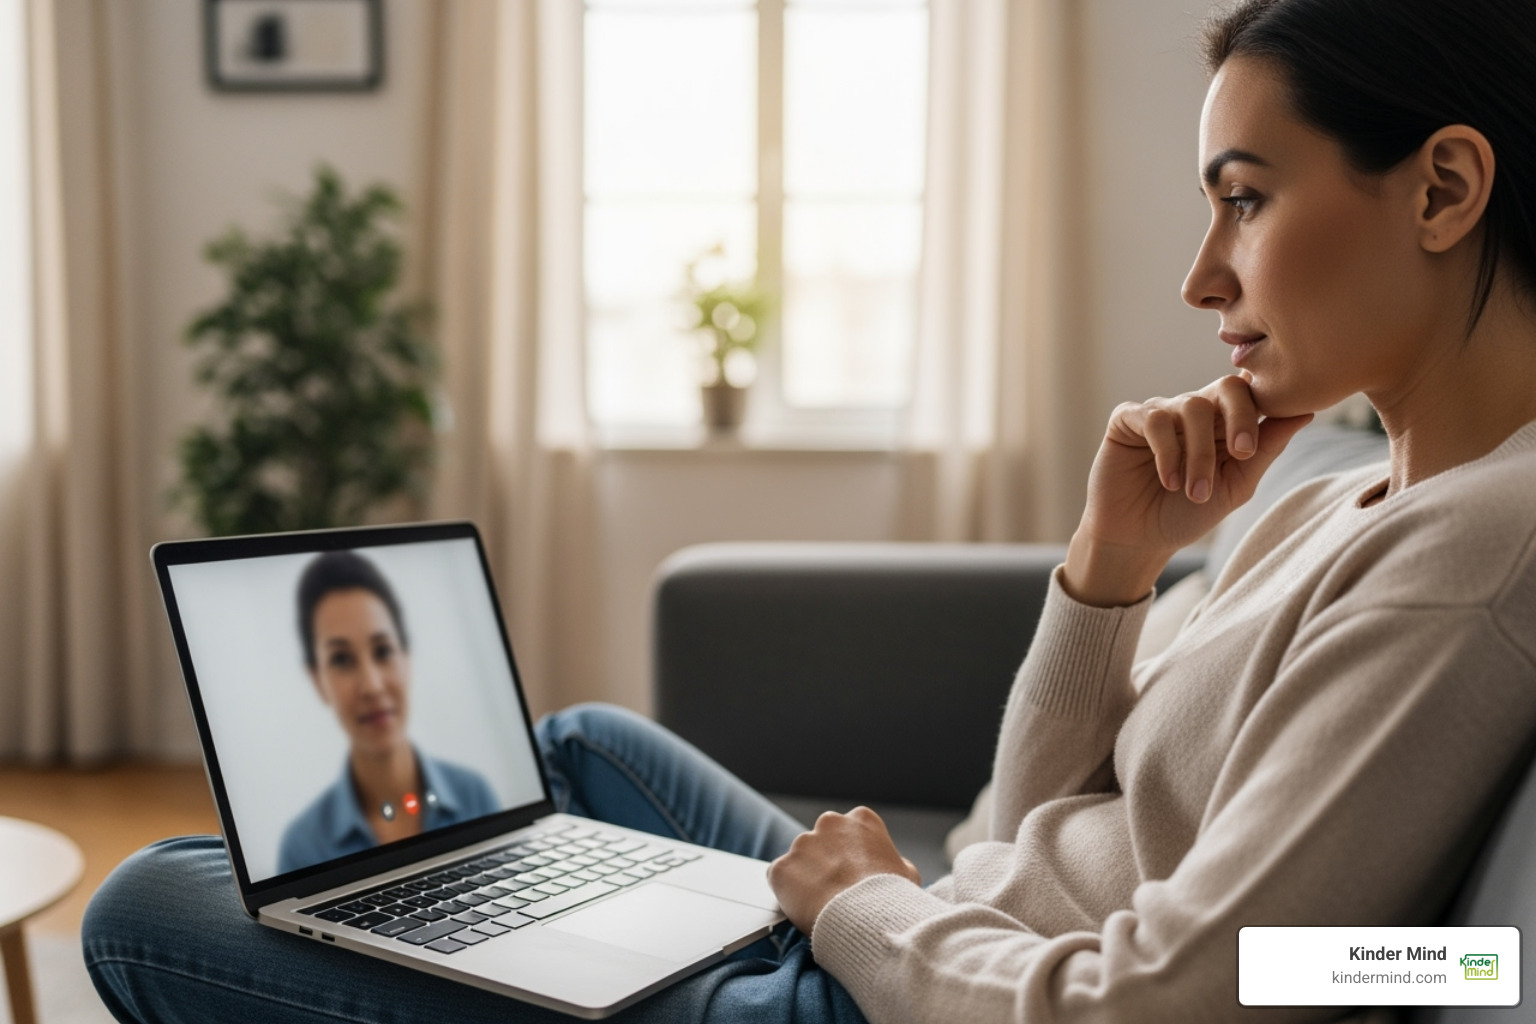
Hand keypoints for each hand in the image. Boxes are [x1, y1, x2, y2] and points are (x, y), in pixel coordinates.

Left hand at [767, 807, 920, 932]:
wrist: (868, 919)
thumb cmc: (892, 898)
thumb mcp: (907, 873)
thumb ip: (893, 861)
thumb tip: (892, 866)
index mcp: (861, 819)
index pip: (850, 832)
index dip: (852, 855)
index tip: (854, 874)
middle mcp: (829, 823)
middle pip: (821, 842)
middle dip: (825, 862)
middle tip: (835, 890)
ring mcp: (802, 844)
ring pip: (799, 861)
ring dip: (806, 877)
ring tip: (823, 904)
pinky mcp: (781, 868)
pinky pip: (780, 880)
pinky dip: (787, 893)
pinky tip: (806, 908)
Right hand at [1065, 374, 1312, 606]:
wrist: (1139, 540)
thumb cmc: (1188, 514)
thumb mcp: (1236, 486)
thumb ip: (1266, 449)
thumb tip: (1306, 413)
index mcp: (1225, 422)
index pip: (1252, 393)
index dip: (1265, 405)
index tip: (1265, 441)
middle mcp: (1194, 410)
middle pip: (1227, 387)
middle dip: (1240, 417)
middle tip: (1243, 453)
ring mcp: (1160, 412)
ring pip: (1192, 407)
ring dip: (1200, 454)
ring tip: (1195, 491)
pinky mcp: (1127, 420)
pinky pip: (1154, 419)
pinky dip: (1166, 452)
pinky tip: (1168, 480)